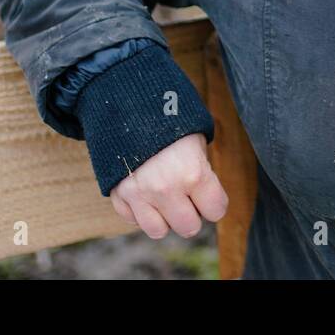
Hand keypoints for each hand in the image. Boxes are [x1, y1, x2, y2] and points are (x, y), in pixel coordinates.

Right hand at [108, 132, 228, 238]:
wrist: (129, 103)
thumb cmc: (170, 121)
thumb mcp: (196, 141)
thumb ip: (202, 172)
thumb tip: (206, 198)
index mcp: (193, 174)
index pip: (216, 211)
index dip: (215, 203)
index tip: (210, 195)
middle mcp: (167, 189)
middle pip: (189, 228)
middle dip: (192, 215)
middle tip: (188, 198)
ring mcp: (140, 195)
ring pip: (158, 231)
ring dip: (164, 219)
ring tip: (165, 200)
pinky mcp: (118, 195)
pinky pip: (133, 220)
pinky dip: (139, 212)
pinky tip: (144, 193)